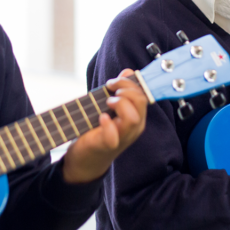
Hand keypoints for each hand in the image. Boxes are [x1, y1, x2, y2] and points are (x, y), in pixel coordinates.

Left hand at [62, 69, 148, 183]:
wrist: (85, 159)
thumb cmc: (99, 131)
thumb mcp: (110, 107)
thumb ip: (121, 90)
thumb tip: (128, 71)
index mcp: (137, 116)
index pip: (143, 95)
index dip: (130, 83)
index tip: (114, 81)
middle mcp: (134, 128)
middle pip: (141, 102)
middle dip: (125, 89)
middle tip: (110, 89)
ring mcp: (122, 137)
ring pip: (133, 118)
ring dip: (120, 104)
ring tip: (107, 103)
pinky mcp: (107, 146)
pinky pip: (113, 136)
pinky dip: (107, 124)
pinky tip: (101, 118)